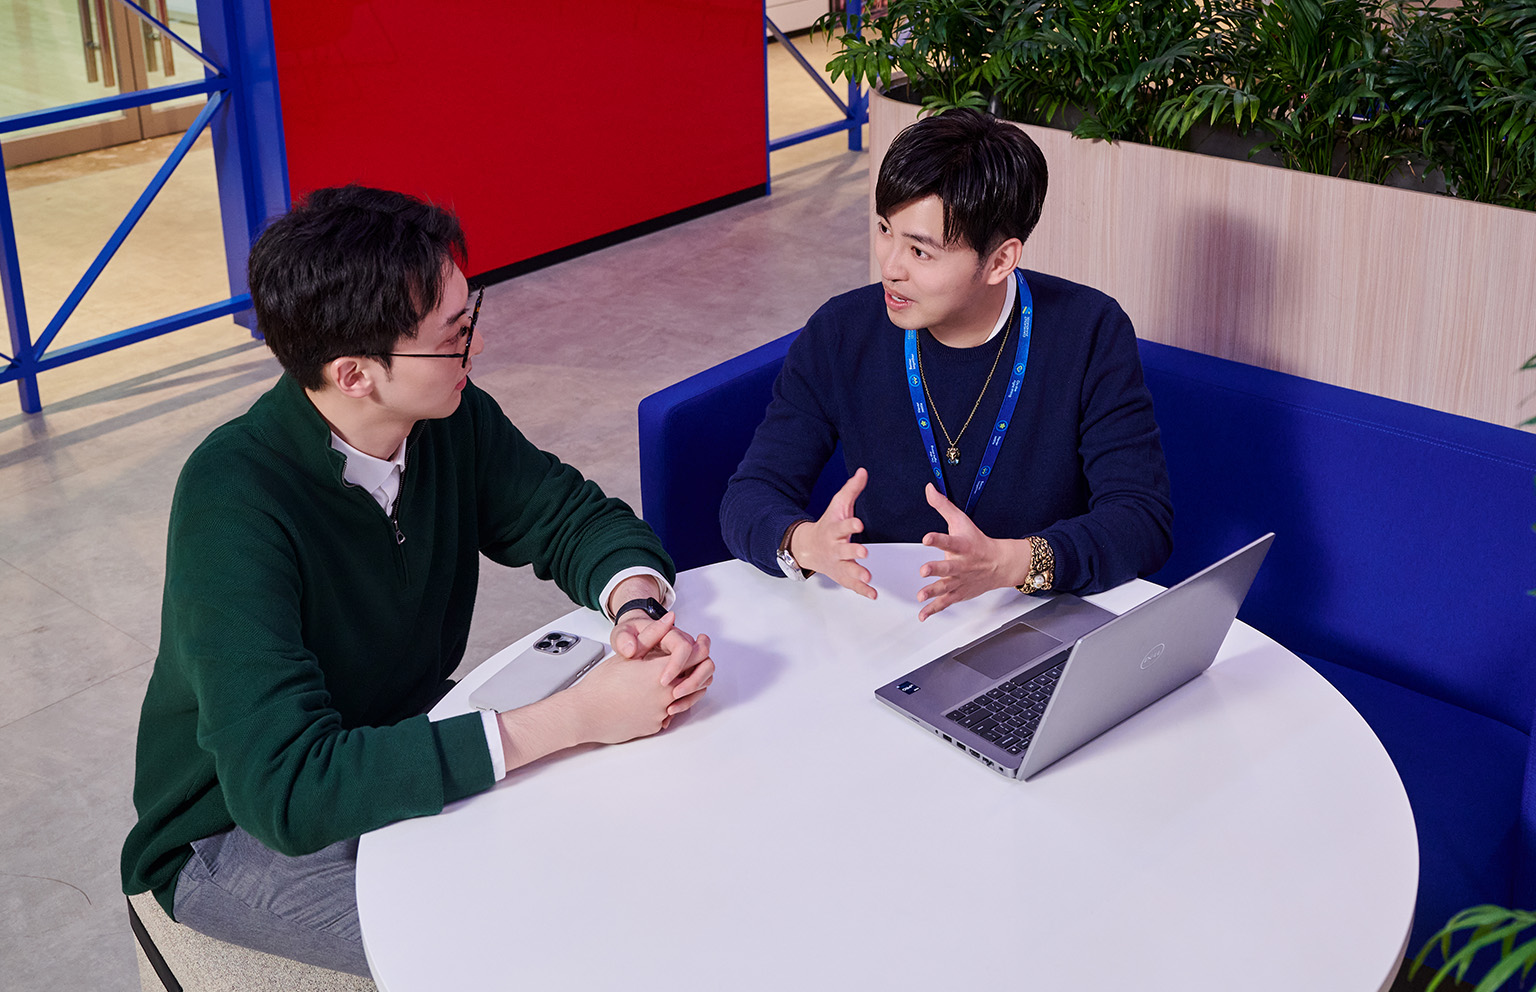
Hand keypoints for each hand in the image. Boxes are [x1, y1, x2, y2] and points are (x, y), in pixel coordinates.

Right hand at [497, 618, 713, 766]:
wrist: (585, 714)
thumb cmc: (601, 684)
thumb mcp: (626, 655)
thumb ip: (652, 635)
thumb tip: (670, 619)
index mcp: (661, 672)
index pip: (696, 656)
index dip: (699, 647)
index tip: (698, 643)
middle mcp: (667, 694)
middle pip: (698, 678)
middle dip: (697, 668)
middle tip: (690, 660)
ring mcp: (663, 713)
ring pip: (687, 698)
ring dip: (685, 687)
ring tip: (670, 678)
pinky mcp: (656, 726)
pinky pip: (669, 714)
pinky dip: (665, 705)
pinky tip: (650, 698)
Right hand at [788, 467, 874, 599]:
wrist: (808, 547)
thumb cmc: (827, 524)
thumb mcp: (837, 505)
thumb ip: (851, 490)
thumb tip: (863, 471)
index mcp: (834, 530)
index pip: (842, 526)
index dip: (850, 525)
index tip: (858, 523)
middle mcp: (834, 548)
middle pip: (843, 550)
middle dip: (853, 552)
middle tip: (864, 552)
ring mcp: (837, 563)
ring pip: (847, 570)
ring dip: (857, 574)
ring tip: (867, 577)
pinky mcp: (842, 575)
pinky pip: (851, 585)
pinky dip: (861, 590)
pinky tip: (872, 594)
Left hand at [916, 484, 1027, 620]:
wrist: (1000, 563)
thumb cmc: (977, 541)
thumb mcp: (961, 520)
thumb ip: (943, 506)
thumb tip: (929, 488)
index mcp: (963, 546)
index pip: (950, 540)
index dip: (938, 539)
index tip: (926, 537)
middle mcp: (962, 564)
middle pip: (949, 567)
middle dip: (937, 569)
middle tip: (924, 570)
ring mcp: (961, 580)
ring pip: (946, 587)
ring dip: (933, 592)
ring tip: (921, 595)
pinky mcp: (959, 592)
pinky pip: (945, 602)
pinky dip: (934, 610)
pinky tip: (922, 614)